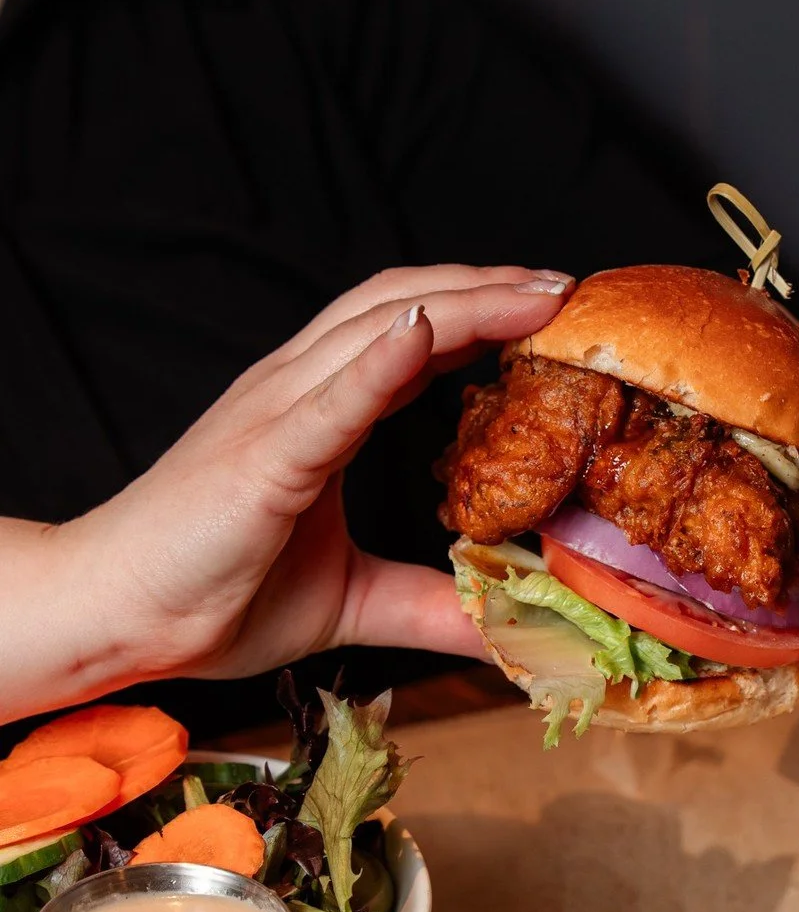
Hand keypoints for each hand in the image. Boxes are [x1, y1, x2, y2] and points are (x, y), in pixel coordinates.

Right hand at [26, 265, 573, 710]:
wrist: (115, 614)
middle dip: (491, 287)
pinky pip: (329, 398)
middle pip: (405, 305)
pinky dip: (381, 359)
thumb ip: (427, 604)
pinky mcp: (261, 457)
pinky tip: (429, 332)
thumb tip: (501, 624)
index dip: (482, 309)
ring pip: (379, 328)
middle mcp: (298, 389)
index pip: (411, 331)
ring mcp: (277, 413)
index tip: (554, 309)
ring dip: (464, 302)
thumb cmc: (210, 593)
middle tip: (569, 288)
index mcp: (317, 409)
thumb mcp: (352, 600)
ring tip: (537, 291)